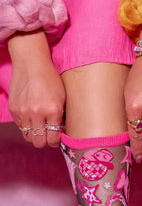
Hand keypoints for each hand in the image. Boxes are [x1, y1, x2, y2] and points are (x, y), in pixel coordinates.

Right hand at [8, 31, 65, 147]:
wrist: (31, 63)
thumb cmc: (51, 79)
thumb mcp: (63, 98)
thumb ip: (61, 117)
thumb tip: (61, 133)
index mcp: (53, 110)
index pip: (53, 139)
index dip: (55, 142)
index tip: (57, 140)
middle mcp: (37, 112)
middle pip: (39, 142)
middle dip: (45, 142)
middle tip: (48, 136)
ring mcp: (23, 111)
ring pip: (28, 137)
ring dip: (35, 135)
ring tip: (40, 127)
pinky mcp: (14, 109)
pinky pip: (21, 127)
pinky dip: (27, 126)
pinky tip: (32, 118)